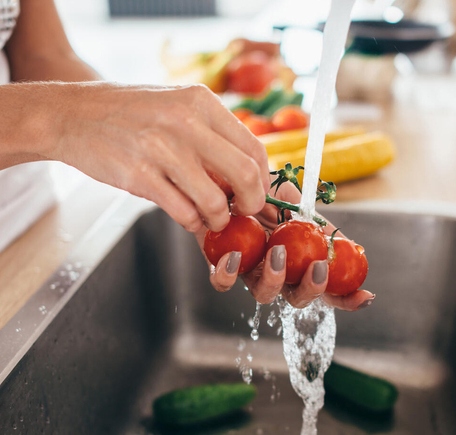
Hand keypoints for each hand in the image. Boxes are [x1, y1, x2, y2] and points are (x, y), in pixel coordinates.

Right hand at [2, 81, 269, 232]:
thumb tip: (246, 175)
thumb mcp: (177, 107)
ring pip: (215, 201)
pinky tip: (187, 216)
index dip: (263, 179)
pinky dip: (192, 222)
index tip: (257, 193)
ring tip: (210, 217)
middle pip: (245, 175)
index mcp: (201, 103)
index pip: (255, 148)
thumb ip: (212, 136)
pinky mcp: (139, 176)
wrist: (73, 114)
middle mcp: (186, 122)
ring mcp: (162, 149)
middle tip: (243, 211)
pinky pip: (183, 212)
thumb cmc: (130, 114)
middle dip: (251, 203)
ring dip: (218, 219)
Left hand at [196, 182, 374, 310]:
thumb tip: (343, 243)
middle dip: (311, 290)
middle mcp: (276, 272)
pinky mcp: (220, 267)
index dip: (347, 298)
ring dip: (275, 279)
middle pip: (298, 299)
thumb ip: (314, 222)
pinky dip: (228, 274)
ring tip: (277, 252)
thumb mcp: (293, 200)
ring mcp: (249, 272)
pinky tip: (233, 254)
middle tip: (318, 267)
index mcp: (299, 261)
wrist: (226, 181)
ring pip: (264, 295)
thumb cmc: (262, 193)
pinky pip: (223, 283)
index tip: (367, 296)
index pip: (327, 288)